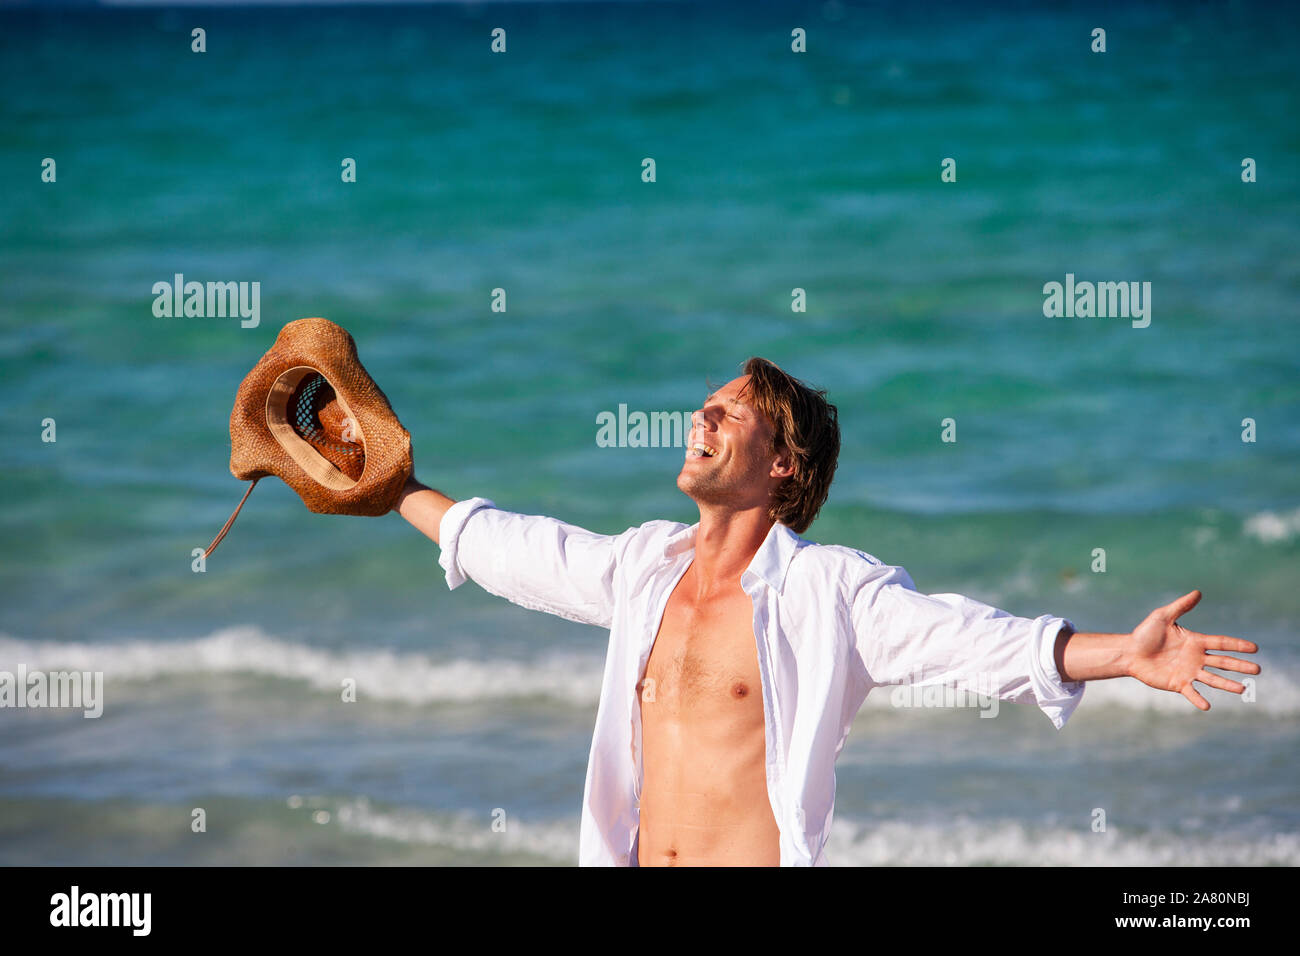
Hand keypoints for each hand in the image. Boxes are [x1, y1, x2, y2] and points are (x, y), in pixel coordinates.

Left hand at [1126, 590, 1259, 709]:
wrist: (1129, 652)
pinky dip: (1199, 699)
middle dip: (1240, 666)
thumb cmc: (1145, 634)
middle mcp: (1196, 658)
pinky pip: (1191, 692)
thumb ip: (1181, 606)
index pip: (1221, 643)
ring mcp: (1189, 672)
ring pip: (1212, 679)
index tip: (1254, 648)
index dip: (1237, 645)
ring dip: (1227, 684)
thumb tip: (1198, 592)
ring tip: (1242, 689)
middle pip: (1223, 662)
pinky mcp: (1178, 683)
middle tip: (1258, 669)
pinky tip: (1207, 706)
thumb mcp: (1162, 617)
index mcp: (1195, 642)